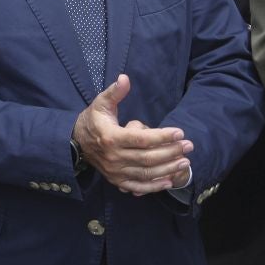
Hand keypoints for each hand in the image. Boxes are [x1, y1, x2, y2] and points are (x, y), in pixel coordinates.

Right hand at [71, 74, 193, 194]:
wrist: (76, 142)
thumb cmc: (93, 120)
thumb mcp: (101, 103)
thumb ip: (114, 92)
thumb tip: (125, 78)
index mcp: (111, 137)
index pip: (141, 139)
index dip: (162, 137)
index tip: (179, 132)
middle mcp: (114, 157)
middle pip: (147, 158)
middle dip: (171, 152)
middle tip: (188, 146)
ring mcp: (115, 171)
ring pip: (146, 173)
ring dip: (168, 169)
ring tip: (185, 161)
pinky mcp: (117, 180)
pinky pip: (138, 186)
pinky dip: (154, 186)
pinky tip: (170, 181)